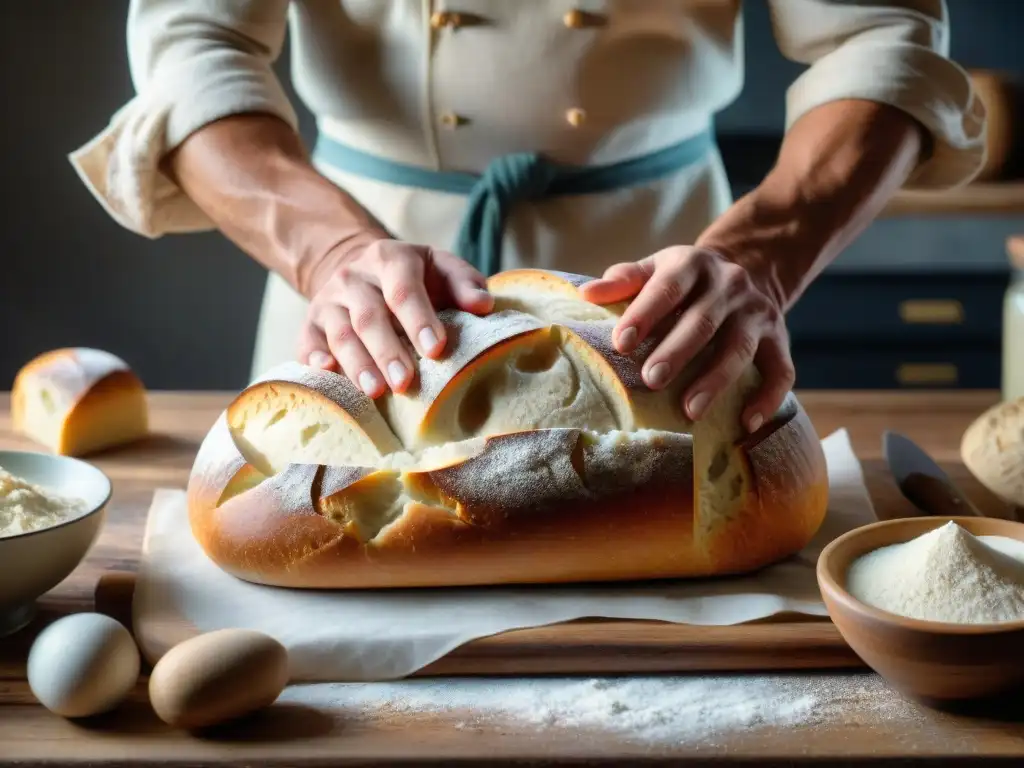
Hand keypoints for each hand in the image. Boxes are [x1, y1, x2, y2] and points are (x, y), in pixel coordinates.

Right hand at [298, 239, 493, 397]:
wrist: (364, 274)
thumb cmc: (414, 280)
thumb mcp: (441, 269)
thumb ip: (464, 284)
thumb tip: (484, 305)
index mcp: (390, 258)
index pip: (403, 289)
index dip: (419, 320)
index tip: (436, 350)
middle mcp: (353, 277)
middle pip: (369, 316)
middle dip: (387, 351)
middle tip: (405, 383)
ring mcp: (327, 301)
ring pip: (339, 334)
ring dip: (357, 365)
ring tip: (375, 392)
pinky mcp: (310, 323)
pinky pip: (308, 343)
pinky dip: (315, 360)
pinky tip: (328, 375)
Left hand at [578, 246, 792, 432]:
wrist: (748, 268)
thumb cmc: (683, 281)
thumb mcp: (655, 269)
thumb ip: (624, 281)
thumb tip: (586, 294)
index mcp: (692, 264)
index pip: (668, 288)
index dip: (645, 314)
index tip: (621, 343)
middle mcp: (730, 285)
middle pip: (703, 321)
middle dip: (677, 352)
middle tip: (651, 380)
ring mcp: (758, 313)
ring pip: (739, 347)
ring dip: (715, 379)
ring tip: (690, 410)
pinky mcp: (780, 339)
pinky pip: (781, 370)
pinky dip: (768, 398)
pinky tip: (746, 424)